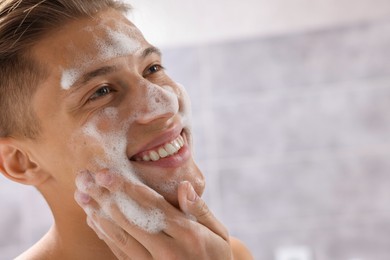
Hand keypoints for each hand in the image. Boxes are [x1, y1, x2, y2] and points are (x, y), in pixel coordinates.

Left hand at [74, 169, 232, 259]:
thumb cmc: (216, 255)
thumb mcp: (218, 232)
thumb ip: (200, 210)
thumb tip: (184, 186)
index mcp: (187, 235)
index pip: (152, 207)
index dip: (128, 189)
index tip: (107, 173)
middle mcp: (166, 250)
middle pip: (129, 220)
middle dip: (105, 196)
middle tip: (85, 178)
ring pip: (119, 236)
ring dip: (98, 214)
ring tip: (82, 195)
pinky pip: (119, 252)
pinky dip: (104, 235)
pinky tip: (93, 219)